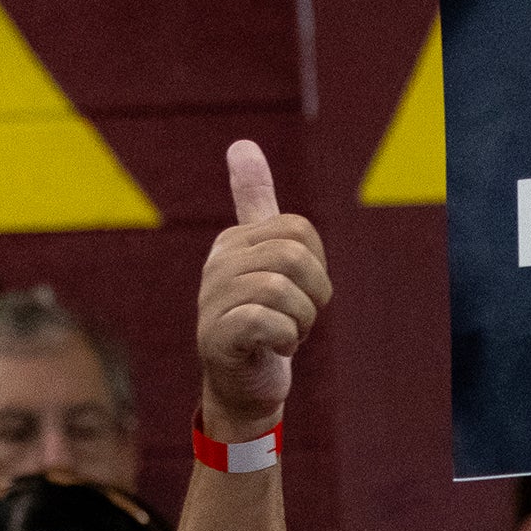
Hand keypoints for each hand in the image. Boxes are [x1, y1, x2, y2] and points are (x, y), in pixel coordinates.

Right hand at [196, 141, 331, 436]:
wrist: (245, 386)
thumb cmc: (264, 323)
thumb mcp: (268, 259)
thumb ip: (255, 204)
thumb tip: (241, 144)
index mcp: (234, 242)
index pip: (300, 231)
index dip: (318, 268)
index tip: (302, 293)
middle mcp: (218, 265)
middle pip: (295, 256)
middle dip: (313, 296)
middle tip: (297, 319)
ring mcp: (212, 300)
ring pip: (283, 290)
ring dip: (300, 321)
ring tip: (284, 335)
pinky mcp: (215, 337)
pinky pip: (268, 321)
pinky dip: (285, 338)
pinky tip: (273, 347)